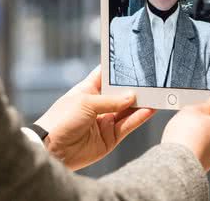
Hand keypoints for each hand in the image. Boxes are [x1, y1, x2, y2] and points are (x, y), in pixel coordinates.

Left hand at [35, 66, 154, 170]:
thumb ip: (111, 100)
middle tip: (152, 80)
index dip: (118, 69)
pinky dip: (138, 118)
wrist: (52, 150)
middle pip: (121, 94)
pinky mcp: (110, 137)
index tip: (134, 61)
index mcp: (87, 90)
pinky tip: (149, 110)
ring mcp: (105, 121)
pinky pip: (127, 125)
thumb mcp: (85, 103)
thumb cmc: (61, 120)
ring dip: (141, 103)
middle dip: (135, 88)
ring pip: (127, 110)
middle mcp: (98, 104)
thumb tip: (132, 96)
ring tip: (156, 95)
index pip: (106, 76)